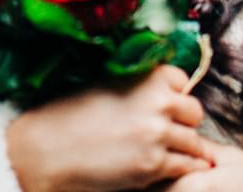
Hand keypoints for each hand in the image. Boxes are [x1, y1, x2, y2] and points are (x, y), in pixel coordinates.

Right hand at [6, 65, 211, 191]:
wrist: (48, 149)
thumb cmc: (70, 114)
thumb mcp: (107, 83)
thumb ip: (139, 84)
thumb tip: (165, 90)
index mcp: (146, 76)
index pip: (182, 79)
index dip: (172, 93)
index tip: (162, 103)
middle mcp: (158, 102)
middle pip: (194, 111)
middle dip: (183, 121)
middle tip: (165, 129)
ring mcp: (158, 135)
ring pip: (194, 142)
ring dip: (183, 147)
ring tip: (162, 150)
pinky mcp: (153, 165)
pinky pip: (186, 166)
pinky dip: (179, 167)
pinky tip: (162, 165)